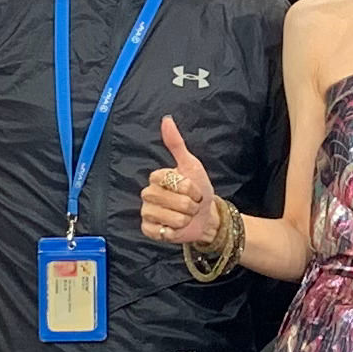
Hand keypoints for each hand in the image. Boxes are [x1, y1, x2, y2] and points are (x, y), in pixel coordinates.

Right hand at [139, 113, 222, 246]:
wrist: (205, 216)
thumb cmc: (199, 189)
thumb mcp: (191, 165)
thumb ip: (176, 143)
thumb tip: (166, 119)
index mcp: (156, 177)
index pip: (173, 181)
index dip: (189, 188)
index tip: (193, 189)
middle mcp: (148, 194)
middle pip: (174, 201)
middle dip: (190, 205)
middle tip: (190, 204)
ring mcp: (147, 212)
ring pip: (172, 218)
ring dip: (185, 219)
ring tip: (185, 216)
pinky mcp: (148, 229)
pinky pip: (162, 232)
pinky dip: (174, 232)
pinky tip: (174, 227)